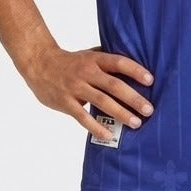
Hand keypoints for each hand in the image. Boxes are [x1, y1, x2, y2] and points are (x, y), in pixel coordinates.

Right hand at [21, 45, 154, 141]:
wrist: (39, 64)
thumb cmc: (70, 61)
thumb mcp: (89, 55)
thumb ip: (108, 62)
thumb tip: (136, 68)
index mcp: (95, 60)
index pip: (118, 63)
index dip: (135, 70)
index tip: (151, 81)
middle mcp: (86, 73)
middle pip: (113, 85)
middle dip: (133, 98)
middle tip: (149, 109)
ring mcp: (76, 88)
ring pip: (101, 102)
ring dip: (120, 113)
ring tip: (136, 123)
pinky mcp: (66, 102)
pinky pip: (83, 117)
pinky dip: (96, 127)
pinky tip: (108, 135)